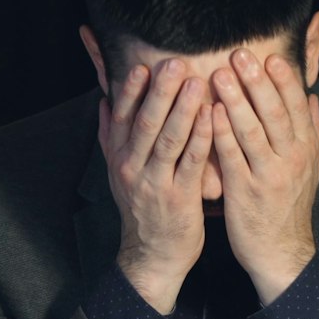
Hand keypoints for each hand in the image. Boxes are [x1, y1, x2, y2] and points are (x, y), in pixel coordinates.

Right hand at [100, 58, 213, 312]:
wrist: (152, 256)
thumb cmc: (144, 208)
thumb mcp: (120, 173)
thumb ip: (112, 137)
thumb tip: (104, 101)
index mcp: (119, 158)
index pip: (122, 117)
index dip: (132, 91)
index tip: (143, 64)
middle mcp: (133, 168)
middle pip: (145, 123)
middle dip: (160, 92)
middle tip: (175, 63)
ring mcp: (155, 183)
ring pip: (168, 140)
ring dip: (183, 109)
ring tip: (197, 82)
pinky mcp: (179, 198)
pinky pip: (191, 162)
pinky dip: (202, 138)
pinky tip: (214, 116)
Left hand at [211, 49, 318, 305]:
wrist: (282, 253)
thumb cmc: (289, 206)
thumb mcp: (310, 168)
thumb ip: (313, 131)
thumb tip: (314, 97)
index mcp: (306, 149)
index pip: (296, 106)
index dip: (284, 80)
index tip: (270, 56)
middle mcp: (291, 159)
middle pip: (274, 112)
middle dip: (257, 81)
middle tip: (239, 54)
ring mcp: (269, 175)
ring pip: (253, 131)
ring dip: (236, 100)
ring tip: (220, 74)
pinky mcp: (246, 192)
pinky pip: (233, 157)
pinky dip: (222, 133)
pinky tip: (209, 113)